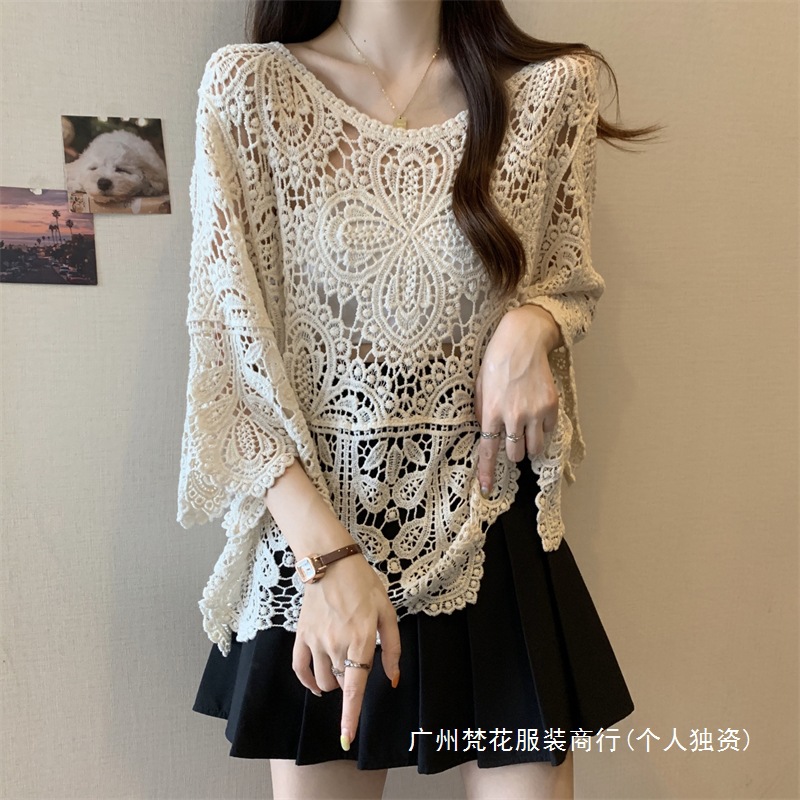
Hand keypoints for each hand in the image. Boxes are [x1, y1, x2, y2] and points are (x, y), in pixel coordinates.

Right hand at [291, 552, 400, 750]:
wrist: (331, 563)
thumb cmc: (364, 586)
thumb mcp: (387, 612)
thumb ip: (391, 649)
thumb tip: (393, 680)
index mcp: (360, 640)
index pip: (354, 688)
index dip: (350, 717)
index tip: (346, 740)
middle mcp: (335, 645)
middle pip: (342, 684)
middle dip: (352, 682)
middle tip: (359, 657)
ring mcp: (315, 641)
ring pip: (323, 680)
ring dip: (334, 683)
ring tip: (343, 664)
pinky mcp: (301, 636)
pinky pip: (300, 668)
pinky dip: (308, 682)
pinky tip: (316, 685)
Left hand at [474, 305, 560, 496]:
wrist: (523, 341)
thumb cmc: (496, 361)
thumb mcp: (480, 386)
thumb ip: (482, 412)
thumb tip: (485, 432)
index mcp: (491, 412)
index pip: (489, 451)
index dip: (487, 473)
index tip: (487, 489)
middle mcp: (513, 416)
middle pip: (515, 454)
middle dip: (513, 451)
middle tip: (513, 436)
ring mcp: (534, 412)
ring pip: (534, 448)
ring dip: (529, 444)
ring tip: (526, 429)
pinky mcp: (551, 406)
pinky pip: (548, 431)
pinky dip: (542, 429)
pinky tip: (536, 413)